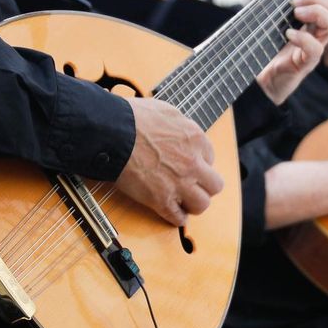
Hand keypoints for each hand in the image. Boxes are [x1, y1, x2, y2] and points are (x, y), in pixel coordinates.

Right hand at [116, 98, 223, 225]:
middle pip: (215, 185)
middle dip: (204, 185)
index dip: (199, 162)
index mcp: (195, 139)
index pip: (210, 158)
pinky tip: (171, 211)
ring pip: (202, 204)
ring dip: (193, 203)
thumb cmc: (134, 118)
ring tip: (183, 200)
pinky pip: (178, 217)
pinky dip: (176, 217)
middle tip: (192, 184)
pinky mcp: (161, 200)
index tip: (188, 164)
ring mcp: (179, 184)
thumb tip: (181, 132)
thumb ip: (180, 124)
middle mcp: (193, 163)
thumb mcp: (167, 110)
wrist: (113, 133)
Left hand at [256, 0, 327, 104]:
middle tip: (295, 4)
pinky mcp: (306, 63)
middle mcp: (319, 33)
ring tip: (295, 15)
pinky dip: (303, 37)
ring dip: (316, 12)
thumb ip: (272, 0)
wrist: (263, 80)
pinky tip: (288, 34)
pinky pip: (316, 48)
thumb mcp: (271, 21)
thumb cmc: (270, 49)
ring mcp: (315, 48)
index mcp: (314, 20)